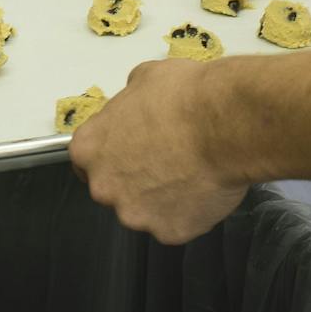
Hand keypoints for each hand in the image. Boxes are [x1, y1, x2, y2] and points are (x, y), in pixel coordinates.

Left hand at [69, 59, 247, 244]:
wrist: (224, 125)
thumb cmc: (183, 98)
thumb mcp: (143, 79)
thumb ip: (128, 103)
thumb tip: (136, 105)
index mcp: (88, 149)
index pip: (85, 160)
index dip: (110, 156)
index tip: (127, 153)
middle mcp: (103, 187)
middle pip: (112, 189)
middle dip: (133, 179)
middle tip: (163, 162)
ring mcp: (135, 214)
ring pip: (144, 210)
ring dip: (160, 198)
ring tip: (187, 174)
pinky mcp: (169, 232)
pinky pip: (176, 224)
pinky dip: (189, 212)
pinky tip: (202, 189)